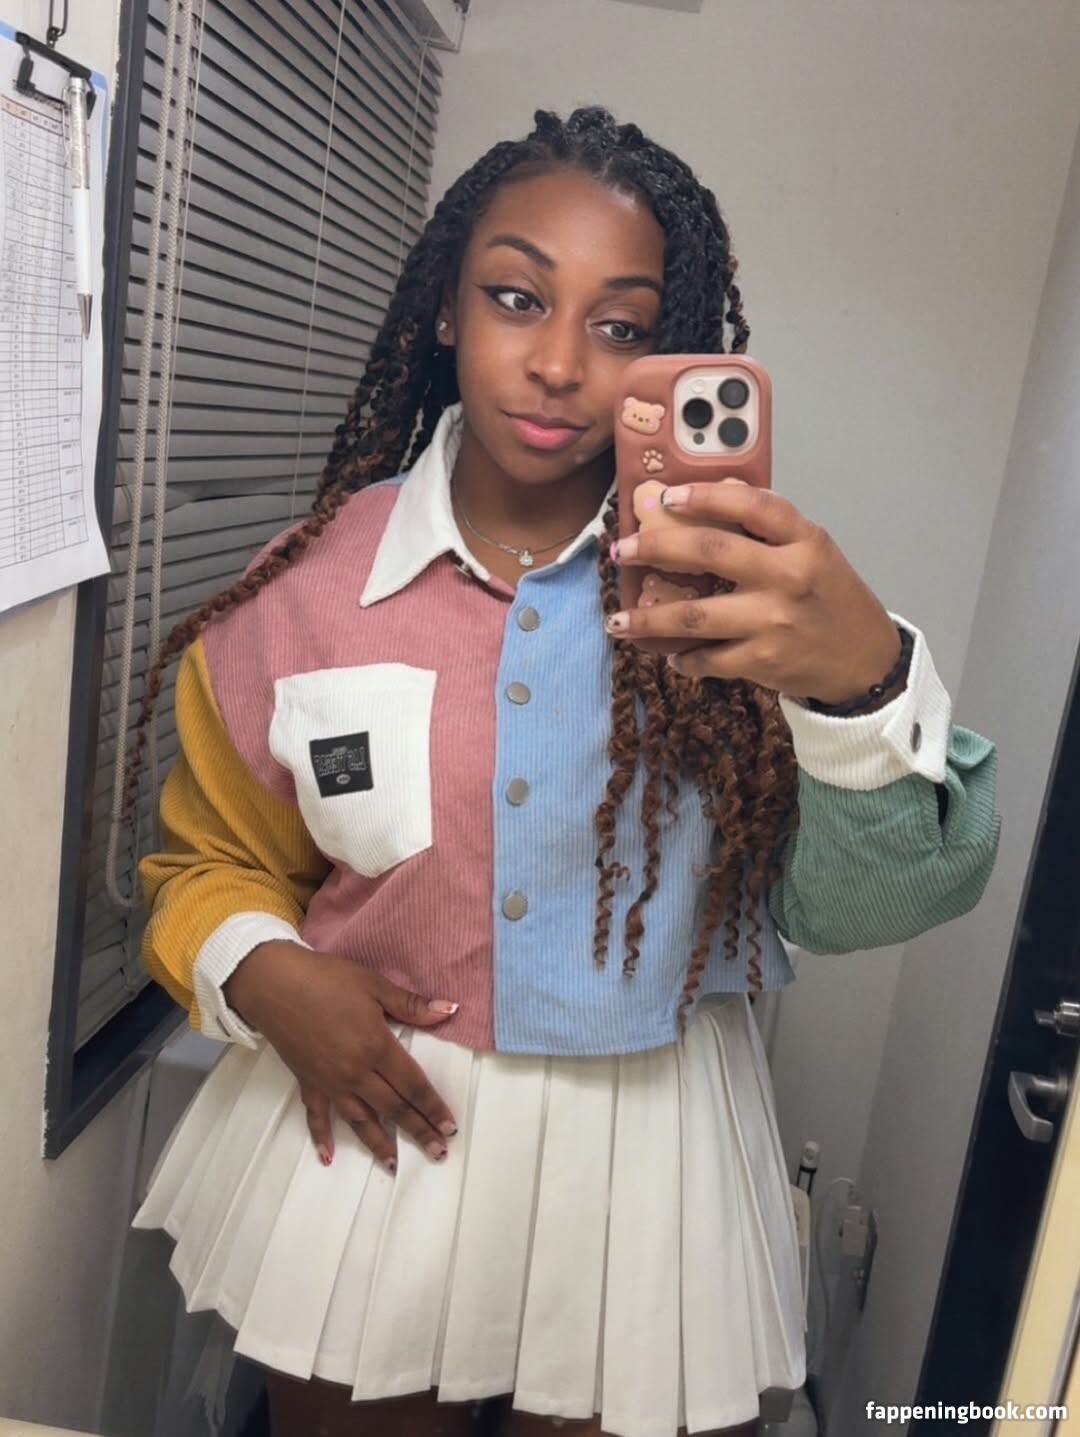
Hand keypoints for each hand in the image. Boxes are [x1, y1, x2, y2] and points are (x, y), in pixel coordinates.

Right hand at [224, 940, 458, 1171]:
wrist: (273, 983)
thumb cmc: (325, 979)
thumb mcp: (374, 985)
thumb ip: (412, 1005)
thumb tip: (448, 1011)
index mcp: (376, 1047)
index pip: (413, 1085)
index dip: (434, 1107)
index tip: (450, 1127)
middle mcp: (356, 1072)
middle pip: (393, 1108)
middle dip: (418, 1130)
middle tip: (438, 1152)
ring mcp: (330, 1081)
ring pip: (360, 1120)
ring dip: (379, 1143)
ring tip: (394, 1165)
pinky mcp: (307, 1081)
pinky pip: (316, 1115)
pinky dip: (322, 1137)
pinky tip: (327, 1157)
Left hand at [608, 479, 904, 706]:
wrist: (864, 661)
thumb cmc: (831, 599)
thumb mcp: (814, 552)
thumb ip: (771, 530)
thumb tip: (708, 499)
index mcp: (805, 540)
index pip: (753, 505)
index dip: (705, 496)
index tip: (667, 496)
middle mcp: (789, 576)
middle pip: (710, 552)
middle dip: (655, 548)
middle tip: (622, 550)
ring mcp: (773, 621)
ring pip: (694, 616)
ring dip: (648, 618)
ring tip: (618, 620)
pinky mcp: (763, 661)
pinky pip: (708, 658)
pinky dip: (683, 659)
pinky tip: (670, 654)